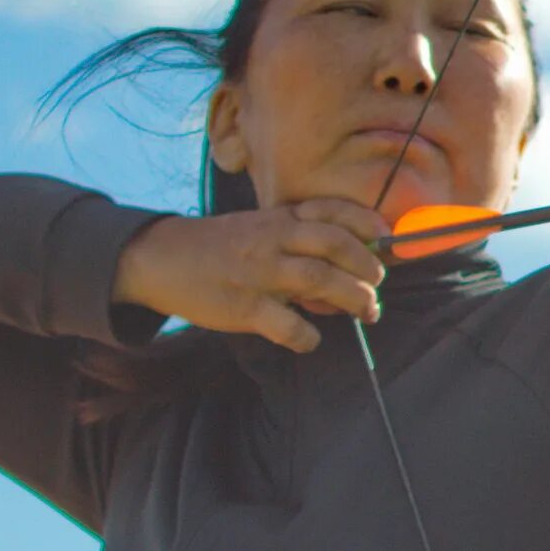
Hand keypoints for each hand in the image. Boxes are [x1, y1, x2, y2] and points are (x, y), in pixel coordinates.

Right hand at [111, 201, 389, 352]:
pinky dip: (306, 335)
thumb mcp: (260, 227)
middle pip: (334, 244)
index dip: (366, 222)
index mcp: (279, 218)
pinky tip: (311, 339)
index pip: (331, 211)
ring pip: (319, 279)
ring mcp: (258, 273)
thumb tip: (348, 266)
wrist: (162, 258)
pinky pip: (285, 324)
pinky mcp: (243, 307)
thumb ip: (299, 238)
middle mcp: (272, 240)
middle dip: (367, 265)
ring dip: (353, 298)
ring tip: (368, 311)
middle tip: (379, 283)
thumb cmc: (222, 245)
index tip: (386, 237)